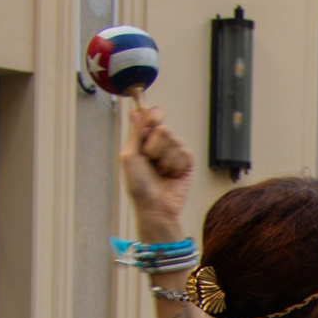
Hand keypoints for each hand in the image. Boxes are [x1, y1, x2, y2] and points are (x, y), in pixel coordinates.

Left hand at [119, 106, 193, 242]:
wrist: (155, 207)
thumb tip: (135, 111)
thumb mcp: (129, 156)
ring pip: (175, 141)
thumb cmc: (138, 185)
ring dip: (164, 158)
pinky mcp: (188, 164)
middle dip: (154, 145)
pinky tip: (172, 175)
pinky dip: (176, 164)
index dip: (154, 115)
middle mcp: (160, 145)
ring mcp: (175, 153)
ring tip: (161, 172)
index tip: (152, 119)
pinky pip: (185, 153)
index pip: (152, 118)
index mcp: (145, 140)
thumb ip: (135, 133)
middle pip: (164, 128)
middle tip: (149, 159)